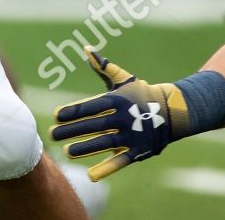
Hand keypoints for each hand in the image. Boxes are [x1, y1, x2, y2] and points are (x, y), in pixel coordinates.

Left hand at [51, 50, 192, 180]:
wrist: (171, 112)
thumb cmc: (140, 94)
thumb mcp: (123, 79)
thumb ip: (103, 67)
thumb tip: (85, 49)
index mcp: (117, 99)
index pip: (90, 106)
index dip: (73, 111)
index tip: (57, 115)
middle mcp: (124, 117)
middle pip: (93, 125)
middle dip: (72, 130)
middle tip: (52, 134)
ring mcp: (132, 135)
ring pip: (104, 143)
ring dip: (85, 148)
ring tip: (67, 152)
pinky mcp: (138, 151)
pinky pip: (121, 161)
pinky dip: (106, 169)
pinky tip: (91, 175)